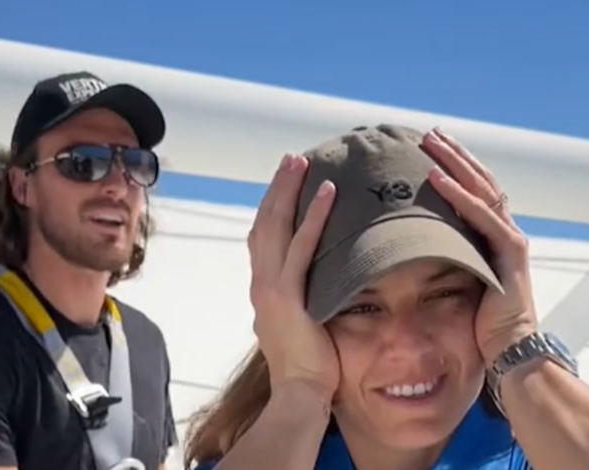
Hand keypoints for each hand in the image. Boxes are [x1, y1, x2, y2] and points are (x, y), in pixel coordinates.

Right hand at [247, 154, 339, 401]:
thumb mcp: (299, 325)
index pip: (264, 239)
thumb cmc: (307, 366)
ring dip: (288, 191)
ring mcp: (271, 288)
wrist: (298, 394)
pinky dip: (313, 218)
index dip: (273, 208)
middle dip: (277, 189)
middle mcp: (261, 282)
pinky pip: (302, 249)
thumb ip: (302, 301)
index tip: (286, 184)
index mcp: (264, 289)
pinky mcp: (287, 296)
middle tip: (292, 160)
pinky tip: (327, 193)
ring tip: (301, 162)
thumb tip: (318, 287)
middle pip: (264, 223)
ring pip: (276, 227)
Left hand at [421, 128, 537, 364]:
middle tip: (431, 133)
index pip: (477, 192)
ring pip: (483, 190)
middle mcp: (505, 233)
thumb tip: (412, 252)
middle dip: (456, 155)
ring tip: (432, 142)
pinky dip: (459, 196)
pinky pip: (482, 217)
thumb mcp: (462, 283)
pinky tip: (438, 178)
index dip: (457, 167)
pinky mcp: (510, 254)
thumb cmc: (484, 325)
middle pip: (481, 182)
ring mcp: (509, 241)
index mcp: (493, 239)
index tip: (433, 148)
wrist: (511, 352)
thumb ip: (447, 262)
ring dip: (456, 163)